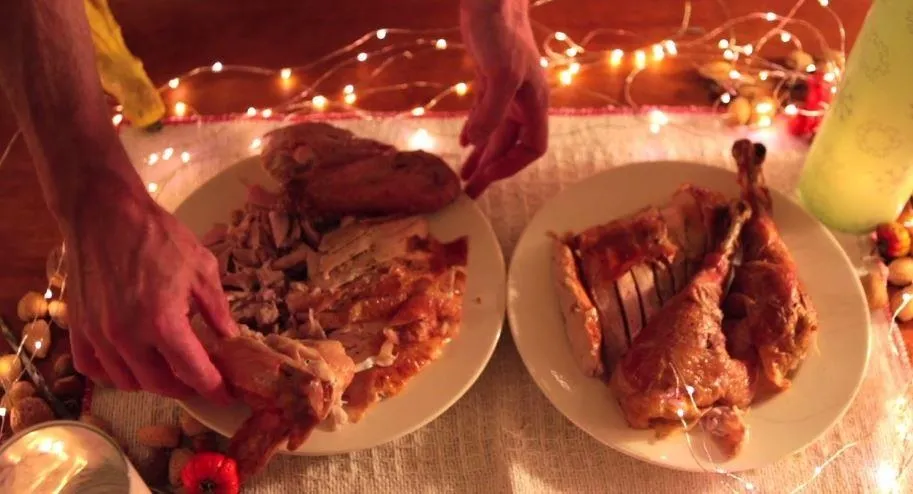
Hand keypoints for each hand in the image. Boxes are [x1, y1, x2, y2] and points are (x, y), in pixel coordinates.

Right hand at [63, 173, 237, 402]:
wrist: (104, 213)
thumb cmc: (158, 236)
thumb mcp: (202, 269)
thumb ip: (218, 309)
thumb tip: (230, 337)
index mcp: (164, 323)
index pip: (194, 373)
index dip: (214, 388)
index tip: (226, 394)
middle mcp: (128, 337)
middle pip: (160, 385)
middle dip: (185, 388)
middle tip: (200, 380)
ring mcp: (99, 336)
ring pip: (126, 382)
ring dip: (151, 382)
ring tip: (168, 369)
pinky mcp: (78, 328)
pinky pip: (93, 369)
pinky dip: (113, 373)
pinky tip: (130, 361)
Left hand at [459, 0, 548, 198]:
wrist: (492, 0)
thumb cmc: (502, 34)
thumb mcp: (500, 75)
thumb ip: (491, 112)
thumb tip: (474, 144)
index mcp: (535, 104)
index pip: (531, 148)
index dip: (511, 166)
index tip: (487, 177)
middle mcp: (523, 102)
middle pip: (511, 147)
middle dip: (492, 170)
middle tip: (470, 192)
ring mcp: (507, 93)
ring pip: (496, 135)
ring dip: (481, 156)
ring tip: (464, 177)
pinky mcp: (490, 82)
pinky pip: (485, 118)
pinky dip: (476, 134)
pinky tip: (463, 144)